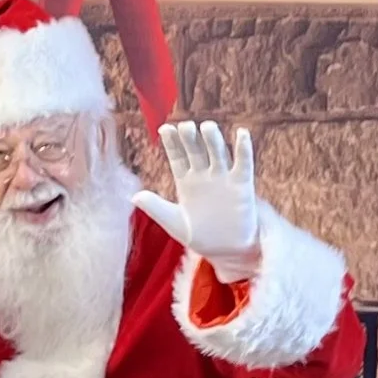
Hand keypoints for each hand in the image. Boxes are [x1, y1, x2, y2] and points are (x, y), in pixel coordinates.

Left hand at [133, 121, 262, 282]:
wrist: (228, 251)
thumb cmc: (200, 236)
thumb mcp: (175, 223)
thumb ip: (156, 208)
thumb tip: (134, 196)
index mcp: (185, 181)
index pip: (177, 156)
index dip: (172, 143)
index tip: (165, 129)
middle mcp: (204, 174)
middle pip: (195, 150)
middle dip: (190, 138)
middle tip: (184, 126)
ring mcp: (223, 177)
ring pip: (217, 152)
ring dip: (213, 139)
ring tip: (207, 127)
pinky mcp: (242, 184)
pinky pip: (243, 163)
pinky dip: (243, 149)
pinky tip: (241, 133)